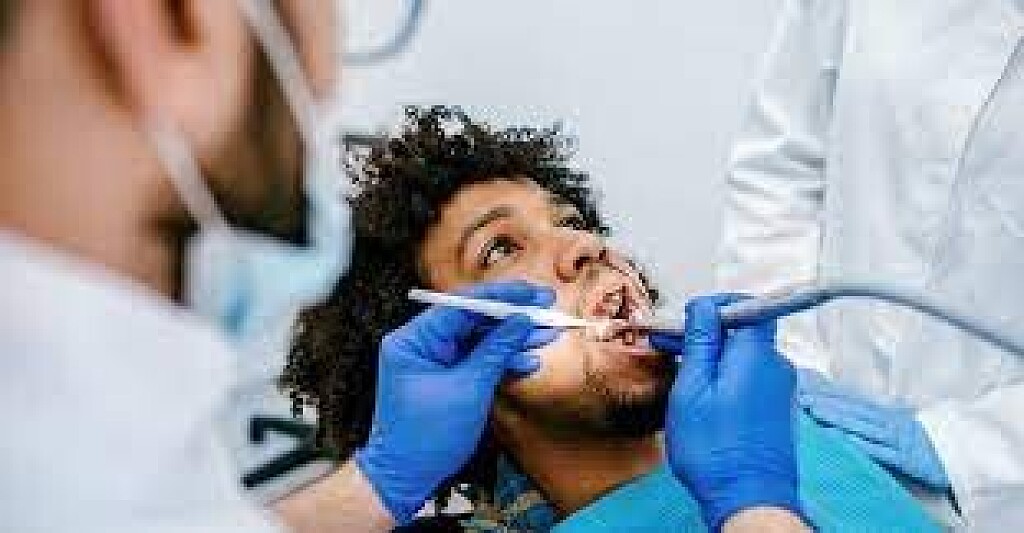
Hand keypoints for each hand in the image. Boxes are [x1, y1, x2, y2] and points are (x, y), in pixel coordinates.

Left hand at [354, 281, 558, 523]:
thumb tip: (521, 321)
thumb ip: (496, 350)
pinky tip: (529, 359)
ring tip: (547, 335)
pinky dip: (502, 361)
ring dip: (513, 340)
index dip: (501, 297)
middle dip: (511, 318)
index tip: (532, 294)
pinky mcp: (446, 378)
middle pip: (473, 320)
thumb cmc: (426, 437)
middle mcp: (420, 344)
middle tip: (546, 309)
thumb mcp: (469, 389)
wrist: (406, 478)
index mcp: (413, 339)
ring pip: (479, 340)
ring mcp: (433, 361)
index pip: (461, 305)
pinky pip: (477, 361)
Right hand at [650, 294, 803, 530]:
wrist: (749, 499)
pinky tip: (704, 396)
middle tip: (672, 343)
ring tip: (683, 374)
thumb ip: (700, 342)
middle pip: (744, 330)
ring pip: (745, 356)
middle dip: (707, 332)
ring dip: (715, 356)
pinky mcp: (777, 408)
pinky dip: (727, 377)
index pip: (746, 304)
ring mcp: (780, 389)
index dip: (715, 305)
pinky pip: (751, 377)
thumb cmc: (716, 450)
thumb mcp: (692, 389)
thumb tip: (703, 308)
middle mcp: (776, 366)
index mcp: (756, 355)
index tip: (686, 318)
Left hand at [796, 369, 949, 489]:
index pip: (853, 401)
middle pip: (853, 410)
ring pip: (863, 427)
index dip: (830, 393)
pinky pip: (880, 451)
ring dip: (837, 418)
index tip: (806, 385)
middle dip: (826, 402)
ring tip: (813, 411)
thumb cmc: (928, 441)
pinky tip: (842, 439)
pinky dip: (860, 444)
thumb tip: (847, 408)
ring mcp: (898, 440)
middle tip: (800, 395)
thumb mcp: (900, 424)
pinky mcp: (907, 459)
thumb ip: (875, 418)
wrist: (964, 455)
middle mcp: (890, 423)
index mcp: (888, 414)